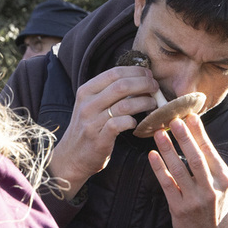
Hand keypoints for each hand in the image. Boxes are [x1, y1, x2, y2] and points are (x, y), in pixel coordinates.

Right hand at [47, 65, 158, 197]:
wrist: (72, 156)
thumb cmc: (88, 128)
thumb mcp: (91, 105)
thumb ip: (109, 92)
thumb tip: (137, 78)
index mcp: (86, 91)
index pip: (114, 73)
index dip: (135, 71)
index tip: (148, 74)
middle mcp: (88, 104)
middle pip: (122, 86)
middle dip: (144, 84)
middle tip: (155, 87)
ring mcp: (92, 122)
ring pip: (125, 105)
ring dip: (144, 102)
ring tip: (153, 104)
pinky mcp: (99, 138)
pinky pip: (121, 124)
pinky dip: (133, 121)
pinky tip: (136, 122)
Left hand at [148, 115, 227, 227]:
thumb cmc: (215, 207)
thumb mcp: (222, 185)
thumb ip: (211, 164)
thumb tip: (197, 136)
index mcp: (223, 179)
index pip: (209, 151)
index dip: (199, 133)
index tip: (190, 116)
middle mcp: (210, 188)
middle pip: (195, 158)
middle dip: (184, 137)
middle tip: (173, 120)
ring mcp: (194, 199)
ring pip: (179, 169)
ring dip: (168, 150)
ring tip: (159, 134)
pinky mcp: (179, 208)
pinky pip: (167, 184)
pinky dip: (159, 169)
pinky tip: (152, 156)